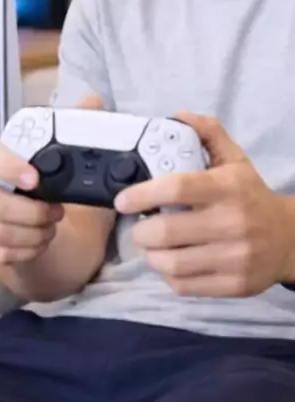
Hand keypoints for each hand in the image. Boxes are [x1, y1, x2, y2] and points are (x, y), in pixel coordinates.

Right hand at [0, 94, 104, 265]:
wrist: (50, 241)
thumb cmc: (55, 199)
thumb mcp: (76, 170)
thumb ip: (80, 132)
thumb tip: (92, 100)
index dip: (7, 166)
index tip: (35, 179)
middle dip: (31, 212)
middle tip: (56, 214)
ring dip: (32, 235)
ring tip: (49, 230)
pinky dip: (23, 252)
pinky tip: (36, 246)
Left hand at [114, 113, 294, 296]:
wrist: (288, 239)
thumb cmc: (251, 195)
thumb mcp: (234, 159)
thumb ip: (207, 133)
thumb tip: (179, 116)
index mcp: (228, 188)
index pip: (176, 188)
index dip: (142, 194)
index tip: (123, 200)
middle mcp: (232, 223)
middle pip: (166, 232)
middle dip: (141, 231)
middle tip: (138, 226)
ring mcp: (234, 258)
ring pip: (171, 263)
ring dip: (151, 255)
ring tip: (152, 245)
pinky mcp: (234, 285)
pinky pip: (184, 285)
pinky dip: (168, 275)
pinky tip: (170, 262)